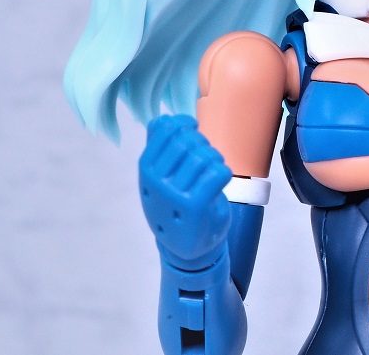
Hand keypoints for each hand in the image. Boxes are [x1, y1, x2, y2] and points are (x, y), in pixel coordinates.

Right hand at [139, 114, 231, 270]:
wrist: (187, 248)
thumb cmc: (176, 204)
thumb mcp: (159, 177)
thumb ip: (159, 147)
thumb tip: (162, 119)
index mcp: (146, 170)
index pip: (167, 129)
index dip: (185, 124)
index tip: (193, 129)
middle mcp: (156, 182)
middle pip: (187, 141)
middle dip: (202, 142)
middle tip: (205, 155)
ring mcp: (174, 196)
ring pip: (204, 156)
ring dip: (215, 159)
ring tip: (213, 169)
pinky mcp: (196, 207)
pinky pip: (217, 173)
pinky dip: (223, 172)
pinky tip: (218, 181)